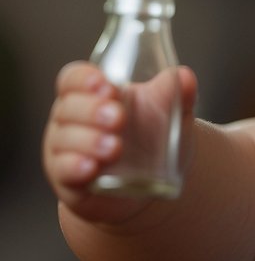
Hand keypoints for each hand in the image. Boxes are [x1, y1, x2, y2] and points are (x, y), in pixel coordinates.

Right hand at [43, 61, 197, 223]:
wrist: (147, 184)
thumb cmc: (148, 139)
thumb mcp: (166, 114)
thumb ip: (175, 94)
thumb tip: (185, 76)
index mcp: (90, 95)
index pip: (73, 79)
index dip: (83, 80)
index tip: (106, 85)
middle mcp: (72, 120)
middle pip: (68, 108)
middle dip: (92, 111)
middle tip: (119, 117)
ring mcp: (65, 150)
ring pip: (64, 140)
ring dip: (88, 141)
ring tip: (115, 147)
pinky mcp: (68, 179)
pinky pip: (63, 170)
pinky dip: (75, 167)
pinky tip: (91, 168)